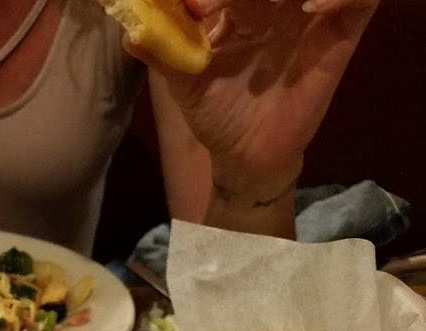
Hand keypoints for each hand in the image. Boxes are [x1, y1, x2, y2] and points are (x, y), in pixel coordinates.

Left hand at [141, 0, 378, 200]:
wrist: (244, 157)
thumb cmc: (217, 112)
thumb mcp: (184, 82)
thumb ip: (162, 53)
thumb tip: (130, 33)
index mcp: (243, 0)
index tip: (197, 6)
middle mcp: (279, 1)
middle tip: (220, 2)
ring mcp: (312, 15)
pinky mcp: (338, 38)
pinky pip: (358, 1)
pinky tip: (309, 4)